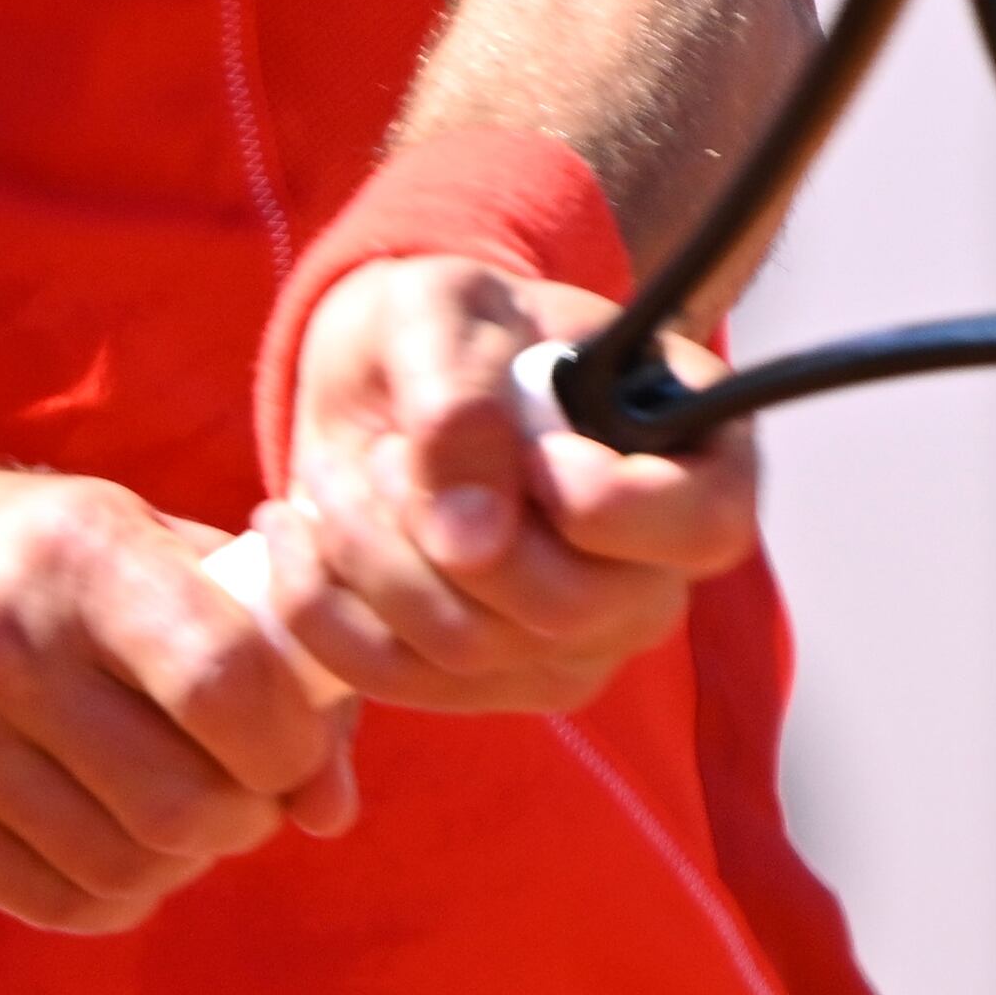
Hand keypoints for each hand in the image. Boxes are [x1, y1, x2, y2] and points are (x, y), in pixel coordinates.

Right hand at [0, 473, 358, 933]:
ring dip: (177, 863)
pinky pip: (51, 900)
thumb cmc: (13, 570)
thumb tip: (335, 802)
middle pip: (183, 800)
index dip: (291, 744)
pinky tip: (108, 849)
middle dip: (243, 819)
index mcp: (76, 547)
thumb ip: (252, 650)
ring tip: (171, 821)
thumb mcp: (124, 551)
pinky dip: (111, 894)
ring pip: (122, 865)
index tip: (292, 752)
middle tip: (241, 800)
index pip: (226, 680)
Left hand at [254, 255, 759, 714]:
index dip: (608, 503)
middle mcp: (655, 573)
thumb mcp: (445, 311)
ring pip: (470, 651)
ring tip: (330, 476)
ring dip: (366, 557)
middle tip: (382, 450)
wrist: (390, 374)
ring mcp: (578, 644)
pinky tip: (291, 533)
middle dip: (439, 528)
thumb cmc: (450, 322)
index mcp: (696, 458)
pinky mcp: (491, 683)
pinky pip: (401, 681)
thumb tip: (471, 542)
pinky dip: (320, 608)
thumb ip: (461, 397)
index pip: (704, 526)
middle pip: (568, 611)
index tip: (530, 447)